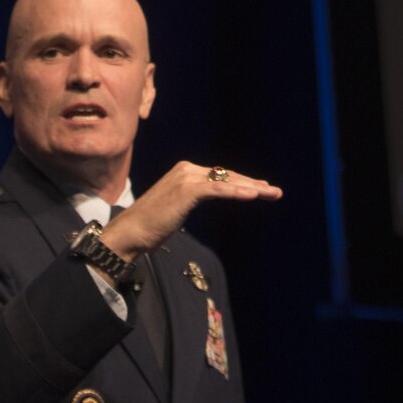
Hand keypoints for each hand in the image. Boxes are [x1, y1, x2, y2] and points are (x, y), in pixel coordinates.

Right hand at [103, 162, 281, 262]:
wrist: (128, 233)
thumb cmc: (149, 226)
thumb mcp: (175, 208)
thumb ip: (190, 200)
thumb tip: (203, 199)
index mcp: (184, 172)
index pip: (220, 176)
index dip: (242, 183)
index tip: (260, 189)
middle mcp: (187, 170)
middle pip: (227, 176)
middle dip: (252, 184)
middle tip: (273, 191)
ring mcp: (186, 178)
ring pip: (227, 181)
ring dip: (252, 187)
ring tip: (272, 193)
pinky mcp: (187, 190)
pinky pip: (218, 190)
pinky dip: (237, 192)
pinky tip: (254, 195)